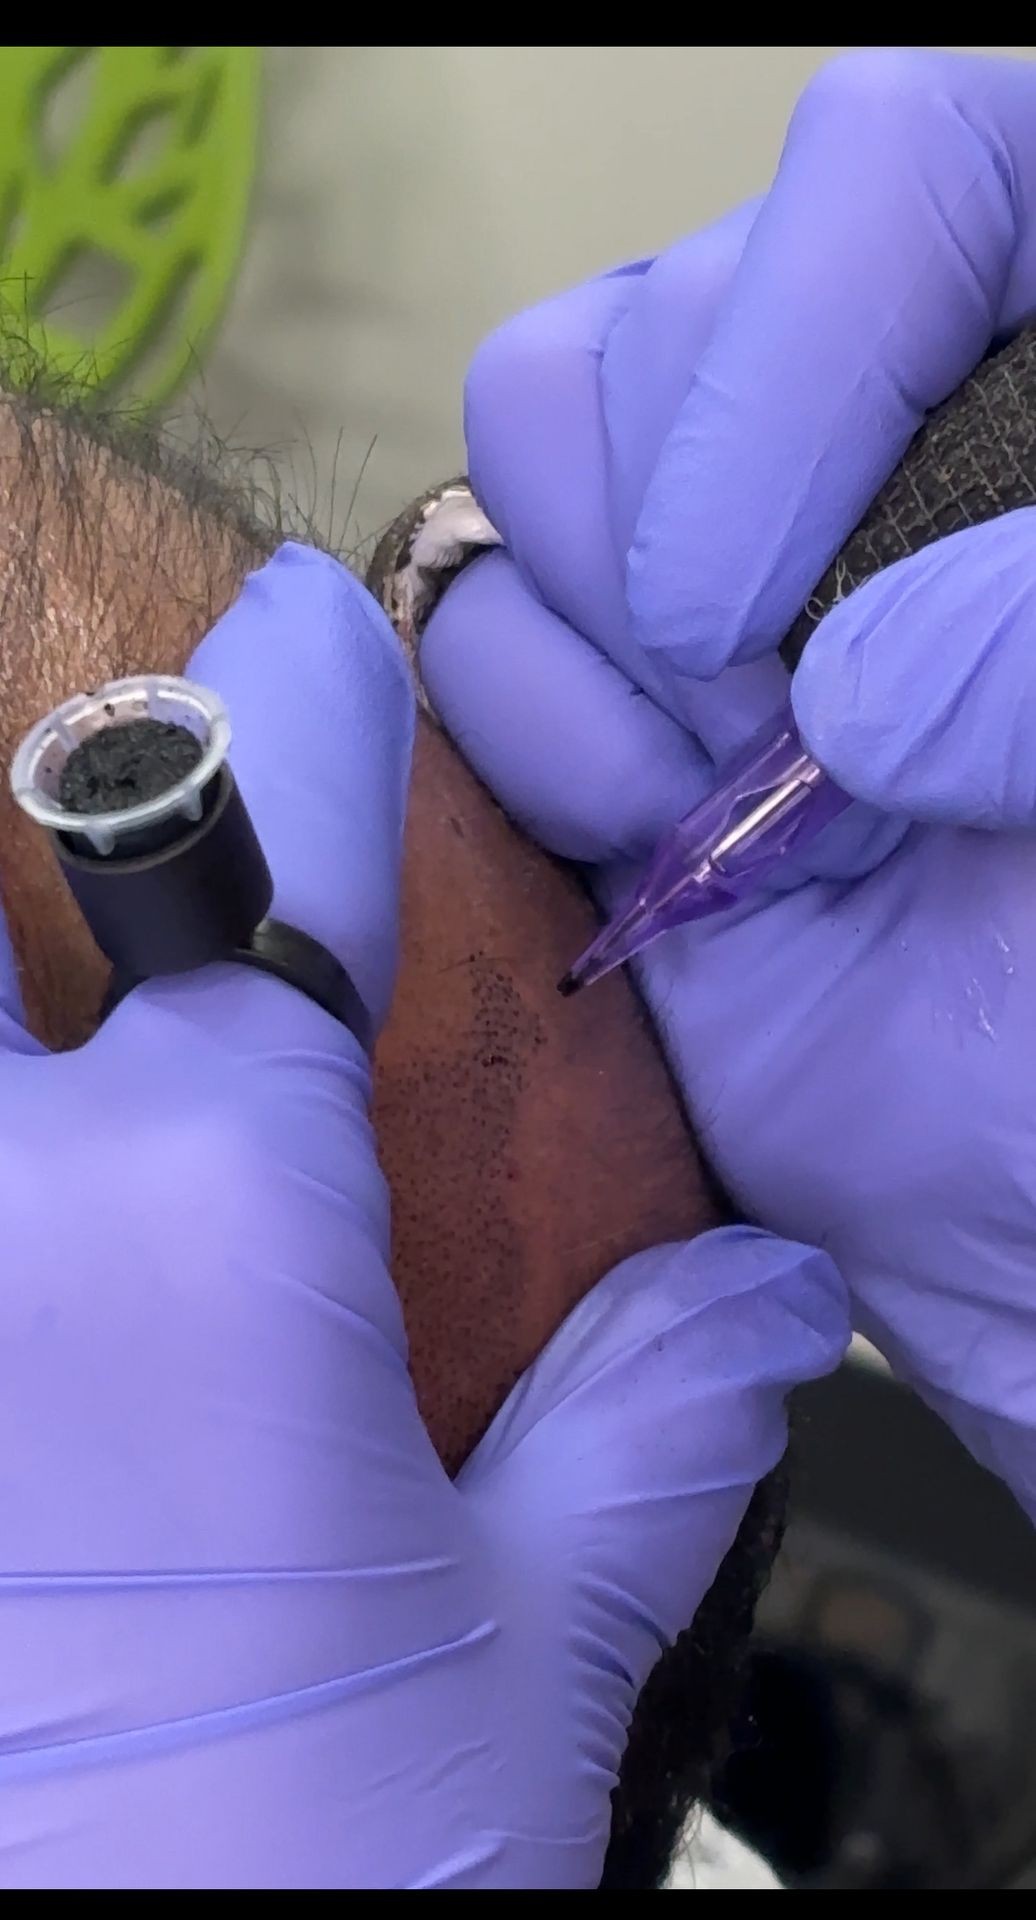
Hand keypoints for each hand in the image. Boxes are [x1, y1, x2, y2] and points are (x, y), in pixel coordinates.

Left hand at [0, 544, 847, 1887]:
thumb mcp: (521, 1665)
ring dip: (11, 1013)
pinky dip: (6, 1191)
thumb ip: (651, 1419)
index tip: (309, 617)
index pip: (271, 827)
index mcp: (198, 1218)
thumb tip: (769, 1288)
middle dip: (48, 785)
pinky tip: (38, 1272)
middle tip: (75, 776)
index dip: (316, 693)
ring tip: (66, 1063)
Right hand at [422, 48, 1035, 1514]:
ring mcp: (731, 597)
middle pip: (672, 309)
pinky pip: (473, 644)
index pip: (915, 164)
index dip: (816, 319)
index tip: (813, 568)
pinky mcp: (611, 730)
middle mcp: (883, 463)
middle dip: (700, 534)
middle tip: (808, 723)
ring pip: (536, 445)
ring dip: (613, 653)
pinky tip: (671, 849)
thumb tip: (860, 678)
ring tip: (747, 799)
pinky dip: (545, 752)